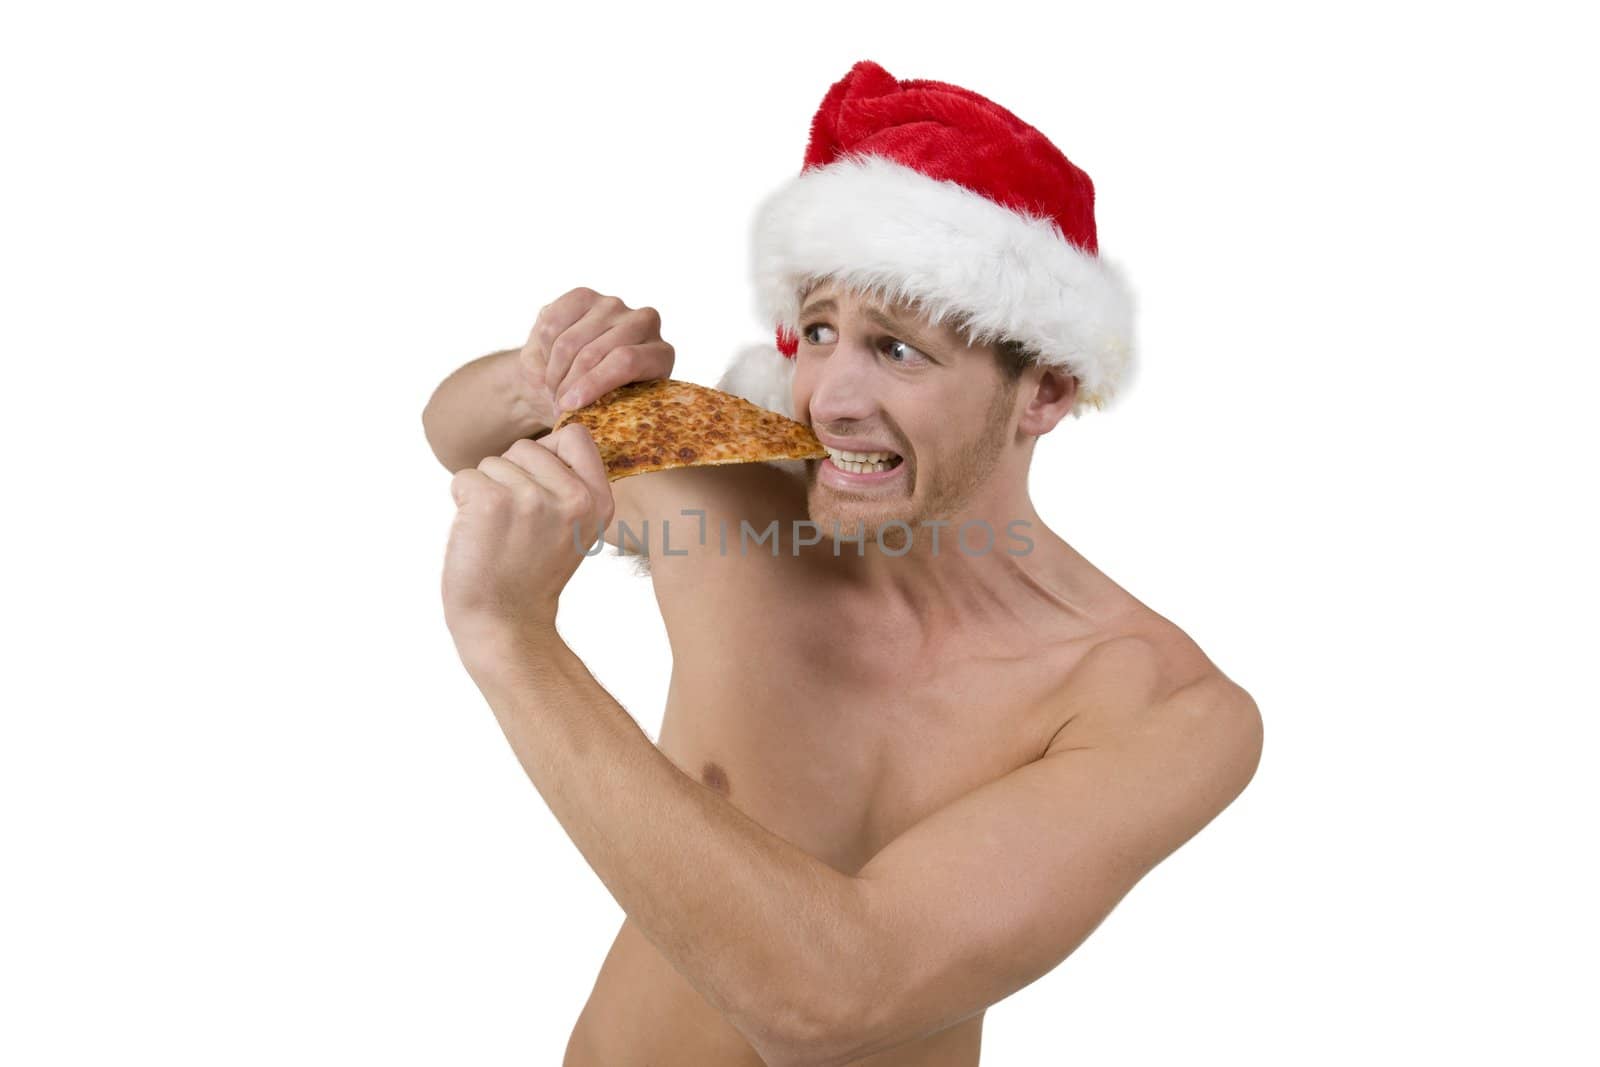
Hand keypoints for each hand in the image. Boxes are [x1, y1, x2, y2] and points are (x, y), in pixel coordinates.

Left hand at [441, 424, 614, 659]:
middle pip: (526, 446)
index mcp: (599, 500)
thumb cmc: (531, 572)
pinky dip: (461, 501)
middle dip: (510, 476)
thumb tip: (550, 436)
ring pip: (492, 462)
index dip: (548, 453)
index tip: (537, 486)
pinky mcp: (492, 502)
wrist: (507, 623)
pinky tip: (477, 533)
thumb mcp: (575, 528)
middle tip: (514, 523)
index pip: (575, 434)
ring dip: (484, 491)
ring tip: (497, 532)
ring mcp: (533, 498)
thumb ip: (572, 483)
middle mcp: (573, 496)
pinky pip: (464, 477)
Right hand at [521, 287, 675, 416]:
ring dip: (553, 372)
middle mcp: (644, 322)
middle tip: (558, 406)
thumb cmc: (601, 402)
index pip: (625, 361)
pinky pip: (552, 323)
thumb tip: (579, 412)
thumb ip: (603, 408)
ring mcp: (614, 306)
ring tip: (552, 390)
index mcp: (661, 354)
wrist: (577, 379)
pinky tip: (548, 362)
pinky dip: (542, 348)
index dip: (593, 384)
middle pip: (593, 353)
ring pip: (569, 341)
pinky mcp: (585, 296)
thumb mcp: (607, 412)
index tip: (569, 407)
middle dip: (567, 385)